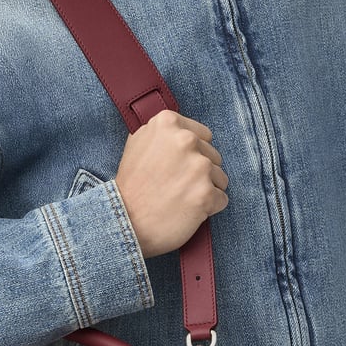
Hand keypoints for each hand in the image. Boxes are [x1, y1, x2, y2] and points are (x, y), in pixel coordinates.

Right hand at [115, 110, 228, 257]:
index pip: (202, 135)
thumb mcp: (137, 144)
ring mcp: (198, 167)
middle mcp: (186, 140)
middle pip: (213, 156)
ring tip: (180, 199)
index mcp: (169, 123)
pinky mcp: (207, 193)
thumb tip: (181, 130)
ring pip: (220, 177)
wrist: (124, 221)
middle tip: (175, 186)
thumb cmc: (130, 187)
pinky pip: (221, 199)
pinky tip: (187, 211)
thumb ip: (162, 133)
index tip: (176, 168)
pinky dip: (209, 208)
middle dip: (199, 173)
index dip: (191, 155)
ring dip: (205, 190)